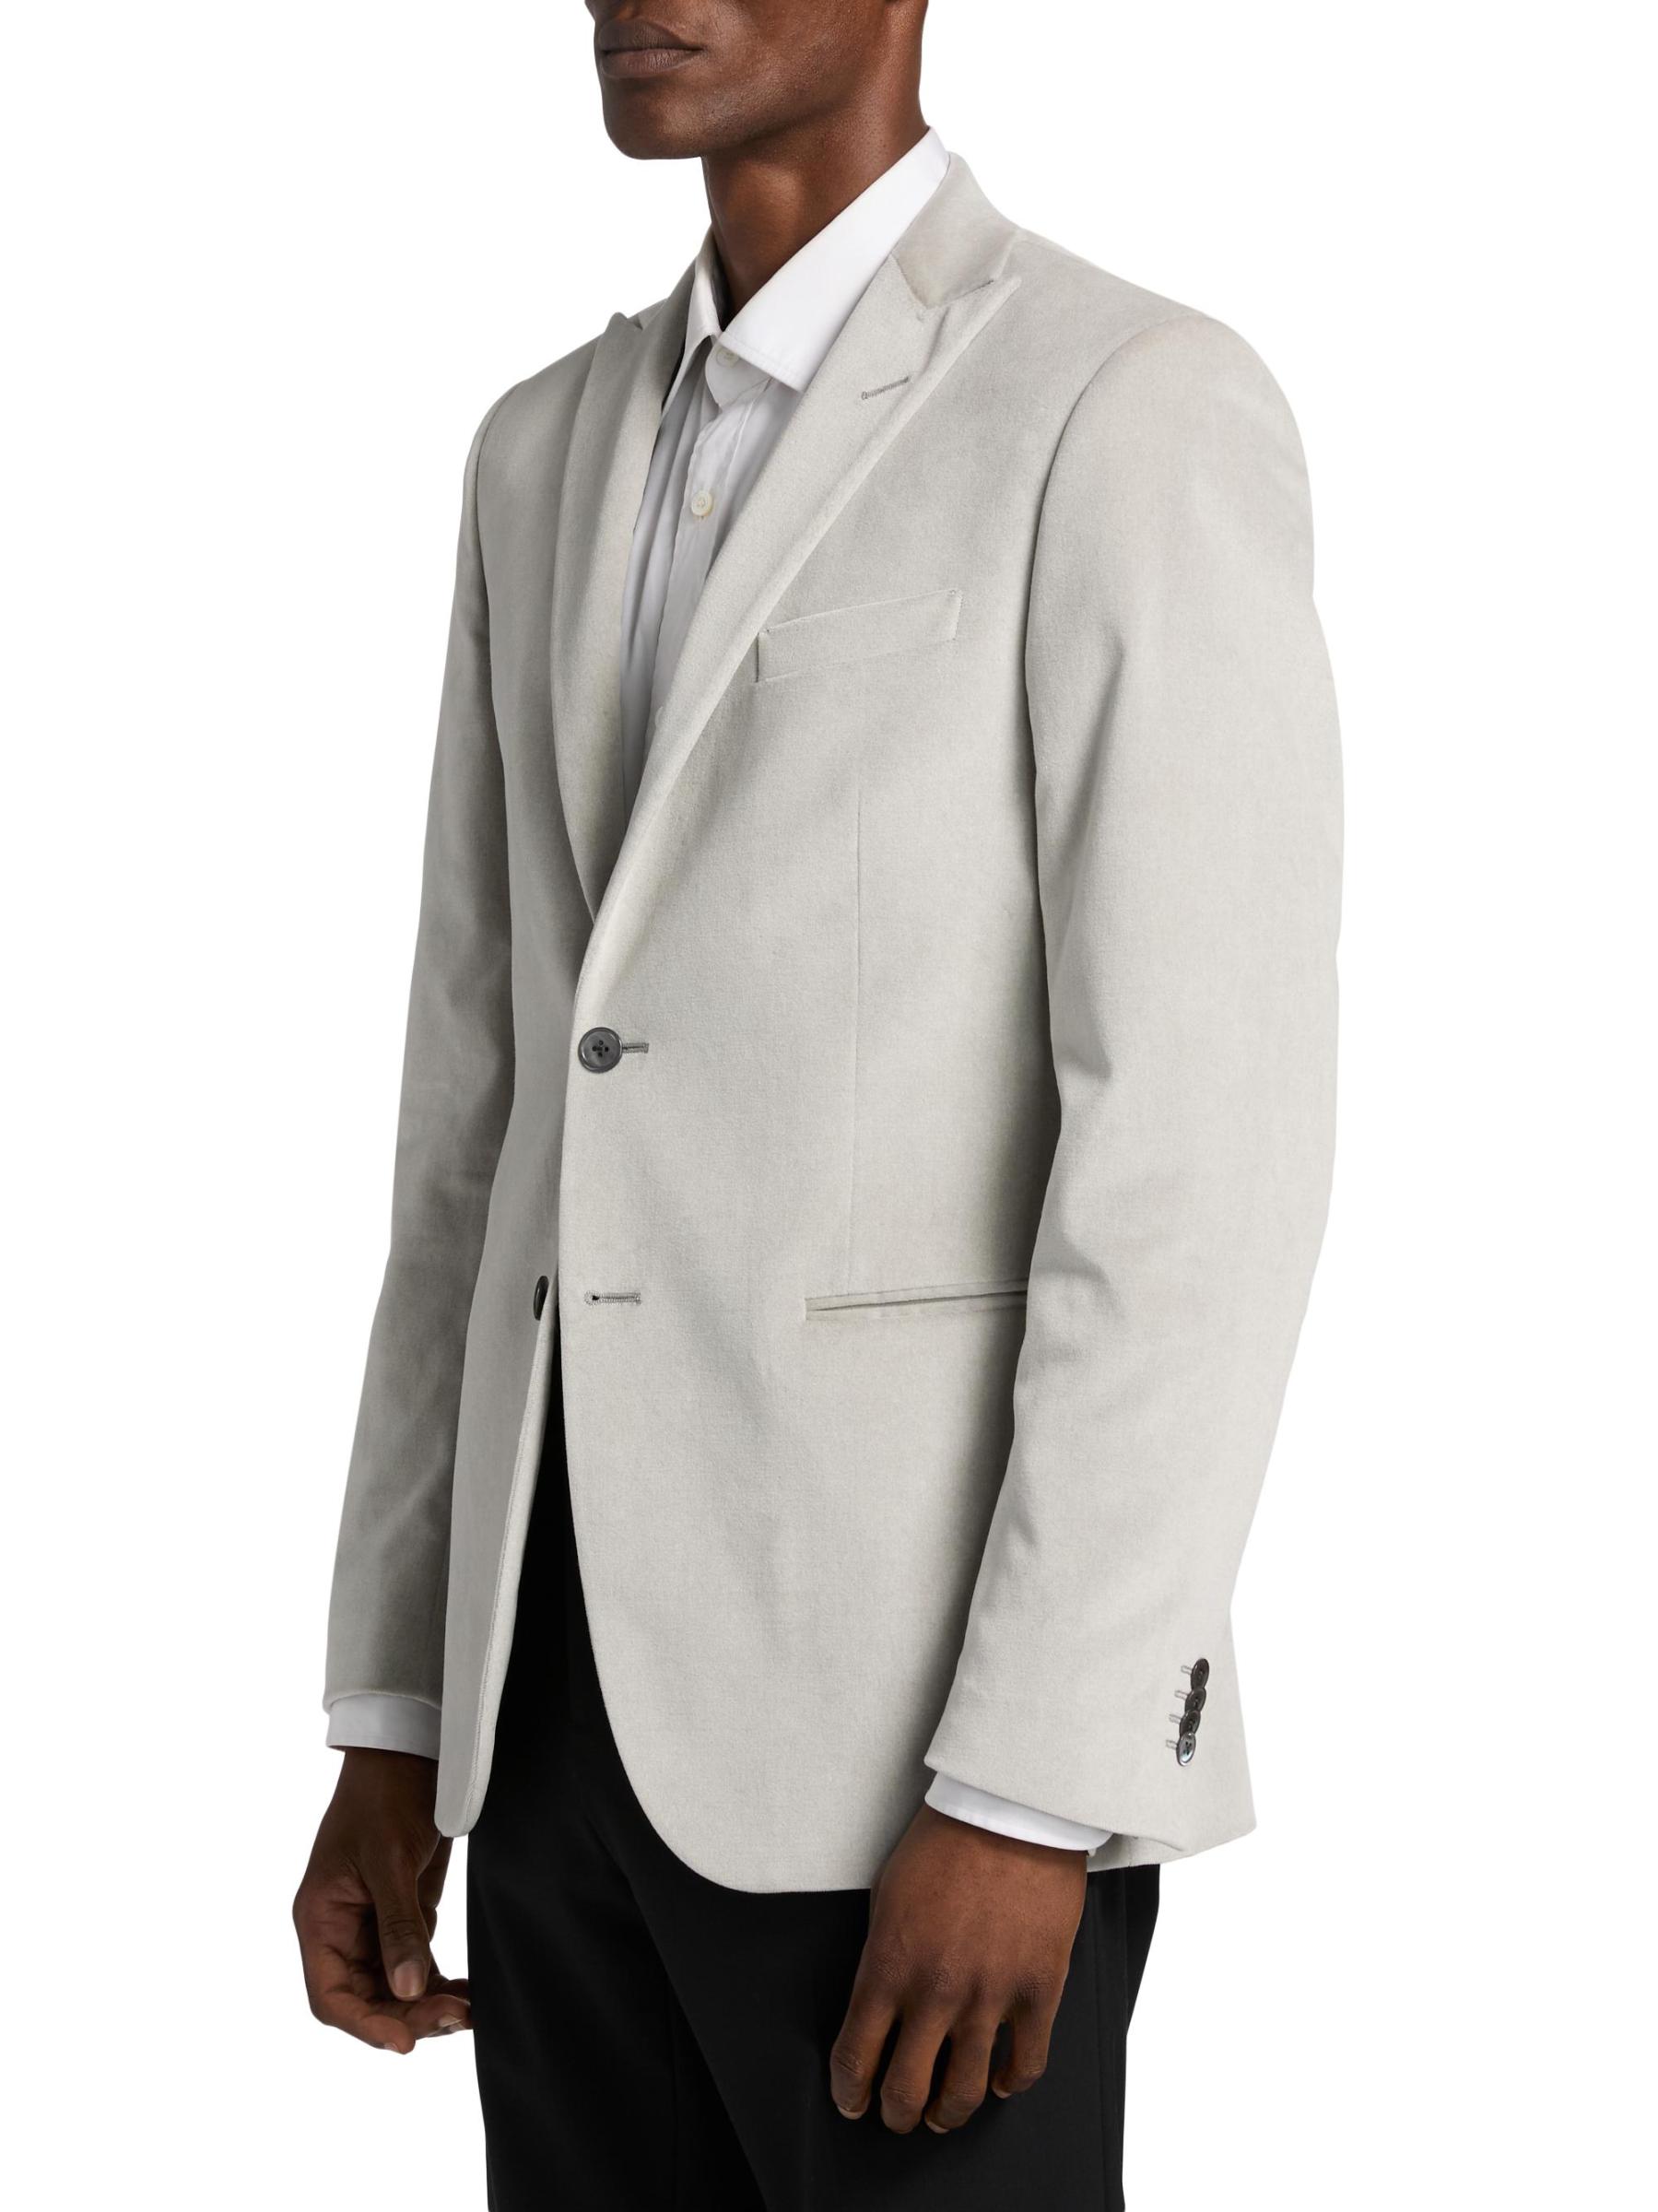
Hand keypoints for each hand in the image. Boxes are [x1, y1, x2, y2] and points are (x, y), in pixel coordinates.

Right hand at [293, 1748, 470, 2052]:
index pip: (331, 1995)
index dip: (364, 2024)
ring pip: (394, 1989)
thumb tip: (408, 1991)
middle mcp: (342, 1930)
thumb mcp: (388, 1860)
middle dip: (407, 2016)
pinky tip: (470, 1995)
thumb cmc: (385, 1794)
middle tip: (456, 2018)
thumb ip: (398, 1926)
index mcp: (320, 1919)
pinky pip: (417, 1966)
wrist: (410, 1750)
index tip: (404, 2043)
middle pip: (366, 1998)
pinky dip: (440, 1985)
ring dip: (427, 2006)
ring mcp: (373, 1926)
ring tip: (469, 2012)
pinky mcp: (404, 1916)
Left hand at [830, 1805, 1087, 2133]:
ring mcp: (990, 1997)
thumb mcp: (887, 1895)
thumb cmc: (944, 1843)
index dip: (849, 2092)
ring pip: (964, 2093)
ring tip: (943, 2114)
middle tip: (897, 2115)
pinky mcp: (1039, 1991)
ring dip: (948, 2115)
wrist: (1010, 1813)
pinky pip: (1026, 2064)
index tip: (852, 2101)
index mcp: (888, 1967)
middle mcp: (935, 1993)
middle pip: (906, 2091)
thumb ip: (882, 1956)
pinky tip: (999, 2081)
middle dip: (895, 2114)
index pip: (855, 2058)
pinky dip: (1010, 2083)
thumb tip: (881, 2001)